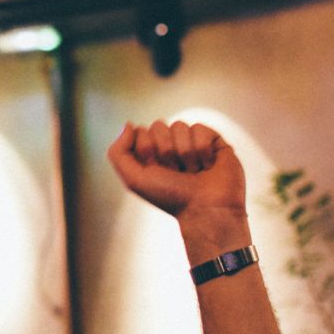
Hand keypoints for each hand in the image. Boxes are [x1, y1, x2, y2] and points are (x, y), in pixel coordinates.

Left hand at [107, 120, 245, 220]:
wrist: (205, 209)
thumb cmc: (170, 197)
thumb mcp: (133, 179)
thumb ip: (118, 152)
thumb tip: (129, 124)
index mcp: (151, 152)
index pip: (141, 131)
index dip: (147, 151)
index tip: (157, 171)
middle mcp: (171, 145)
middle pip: (159, 125)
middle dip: (165, 151)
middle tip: (176, 172)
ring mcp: (193, 142)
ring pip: (180, 126)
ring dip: (184, 153)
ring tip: (193, 171)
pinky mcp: (214, 141)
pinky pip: (200, 128)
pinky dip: (202, 149)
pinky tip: (208, 165)